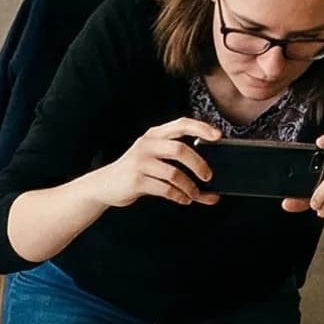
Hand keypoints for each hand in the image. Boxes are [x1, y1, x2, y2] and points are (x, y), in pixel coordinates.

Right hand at [87, 117, 224, 208]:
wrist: (105, 185)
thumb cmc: (137, 172)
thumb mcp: (155, 162)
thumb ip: (180, 168)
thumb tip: (213, 192)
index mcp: (154, 134)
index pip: (181, 124)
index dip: (201, 128)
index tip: (218, 136)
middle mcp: (147, 145)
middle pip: (180, 149)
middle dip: (198, 164)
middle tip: (208, 176)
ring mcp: (140, 162)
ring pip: (174, 174)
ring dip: (189, 187)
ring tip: (194, 195)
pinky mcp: (136, 181)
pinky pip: (165, 189)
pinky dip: (179, 196)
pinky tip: (183, 199)